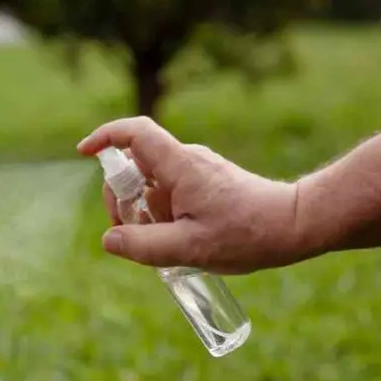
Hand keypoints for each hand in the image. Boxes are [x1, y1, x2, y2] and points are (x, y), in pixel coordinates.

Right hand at [78, 117, 308, 274]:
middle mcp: (187, 161)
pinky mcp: (208, 183)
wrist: (296, 225)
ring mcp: (199, 171)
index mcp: (180, 166)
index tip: (84, 152)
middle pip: (134, 164)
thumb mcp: (190, 247)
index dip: (105, 136)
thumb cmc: (248, 234)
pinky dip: (162, 214)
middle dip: (121, 197)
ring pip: (152, 184)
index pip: (135, 133)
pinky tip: (180, 241)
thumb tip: (108, 239)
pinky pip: (170, 193)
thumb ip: (143, 245)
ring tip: (164, 245)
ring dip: (144, 212)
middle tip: (129, 232)